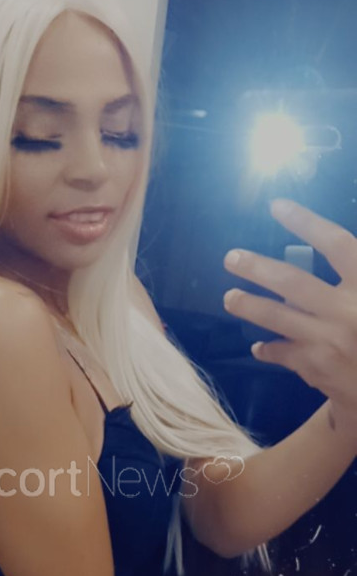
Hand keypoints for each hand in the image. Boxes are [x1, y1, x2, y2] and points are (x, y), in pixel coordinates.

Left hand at [222, 200, 356, 440]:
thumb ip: (349, 275)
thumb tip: (317, 259)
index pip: (336, 244)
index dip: (306, 222)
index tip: (277, 207)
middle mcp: (348, 310)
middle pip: (292, 281)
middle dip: (257, 267)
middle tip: (231, 258)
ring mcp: (329, 340)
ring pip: (277, 317)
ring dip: (249, 305)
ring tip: (230, 297)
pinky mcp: (317, 368)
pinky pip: (282, 353)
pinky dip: (268, 349)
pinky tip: (260, 347)